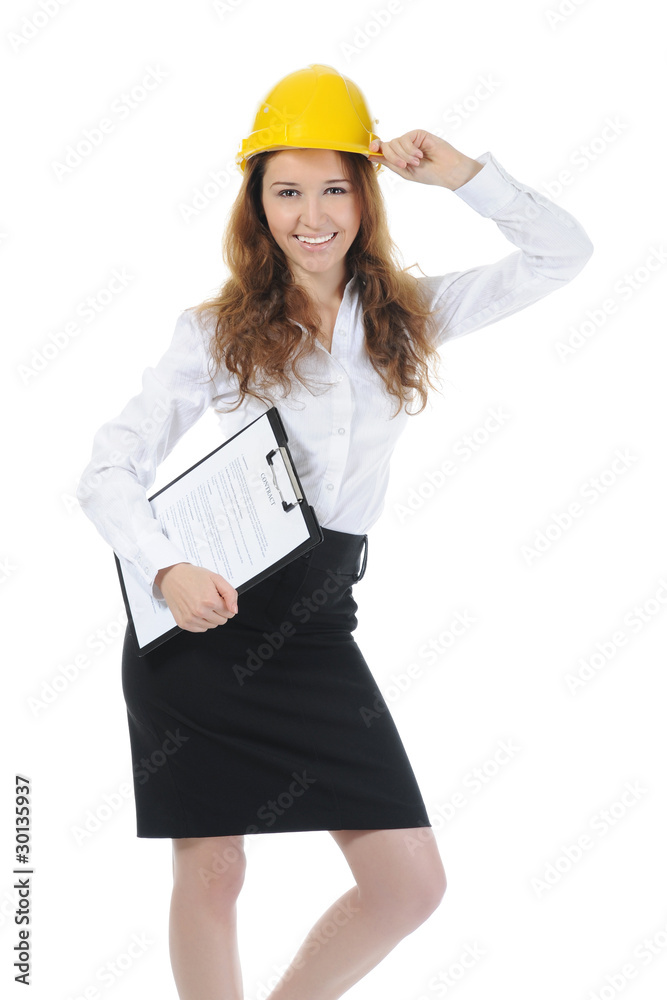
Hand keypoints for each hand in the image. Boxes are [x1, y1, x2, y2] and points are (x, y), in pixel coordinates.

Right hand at [154, 562, 238, 631]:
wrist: (171, 576)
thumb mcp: (216, 578)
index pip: (230, 613)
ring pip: (212, 626)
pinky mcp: (183, 623)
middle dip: (220, 611)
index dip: (226, 604)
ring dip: (210, 616)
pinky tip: (196, 609)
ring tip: (201, 603)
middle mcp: (200, 612)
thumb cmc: (193, 576)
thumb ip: (230, 594)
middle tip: (209, 599)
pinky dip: (201, 621)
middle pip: (222, 621)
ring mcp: (191, 619)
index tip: (218, 597)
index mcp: (210, 601)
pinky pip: (201, 629)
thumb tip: (234, 610)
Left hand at [368, 130, 482, 189]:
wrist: (447, 171)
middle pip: (387, 146)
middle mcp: (403, 147)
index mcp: (399, 156)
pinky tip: (420, 155)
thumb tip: (371, 155)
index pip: (383, 150)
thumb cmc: (429, 174)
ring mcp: (411, 139)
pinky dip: (410, 150)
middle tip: (405, 166)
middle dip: (393, 157)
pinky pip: (405, 139)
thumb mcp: (405, 171)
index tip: (368, 151)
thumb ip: (389, 162)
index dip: (374, 148)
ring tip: (417, 162)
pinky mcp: (418, 134)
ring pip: (395, 143)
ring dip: (404, 156)